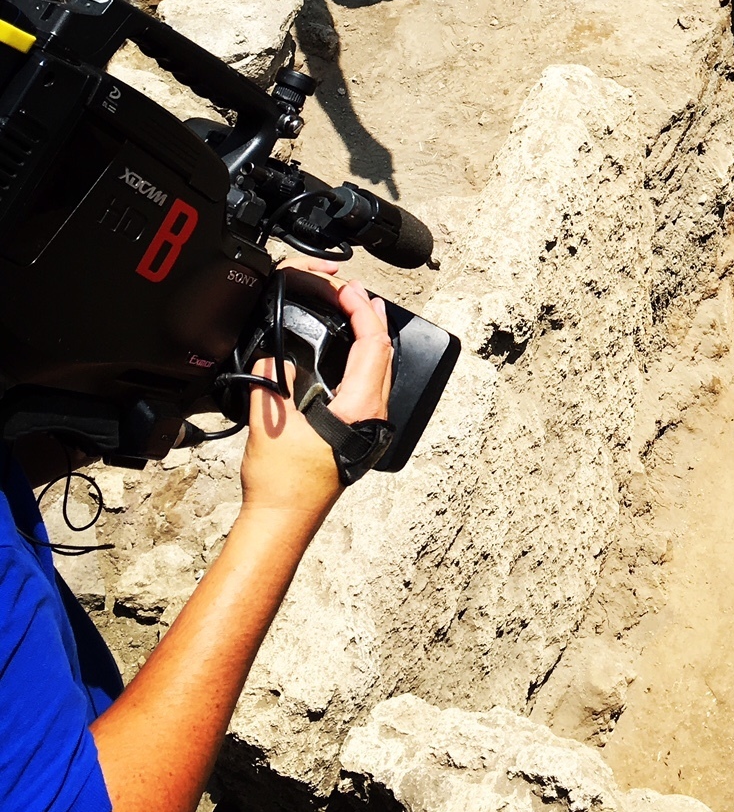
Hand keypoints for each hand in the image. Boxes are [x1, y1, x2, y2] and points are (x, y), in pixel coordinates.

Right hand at [239, 281, 392, 531]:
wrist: (284, 520)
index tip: (350, 291)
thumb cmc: (283, 481)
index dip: (363, 312)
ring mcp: (370, 425)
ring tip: (358, 315)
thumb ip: (273, 380)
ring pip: (381, 371)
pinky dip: (363, 362)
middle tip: (356, 294)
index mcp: (361, 406)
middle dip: (372, 318)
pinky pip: (370, 386)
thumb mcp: (271, 420)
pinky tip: (348, 357)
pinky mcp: (359, 433)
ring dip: (370, 339)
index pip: (373, 345)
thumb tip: (272, 356)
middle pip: (384, 354)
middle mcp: (373, 414)